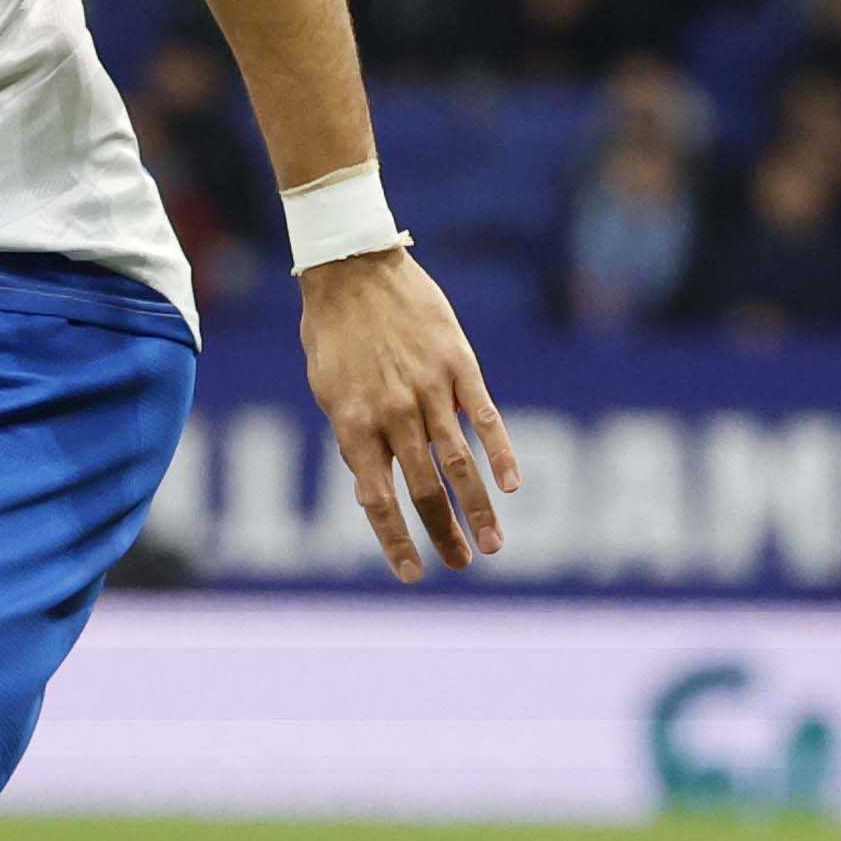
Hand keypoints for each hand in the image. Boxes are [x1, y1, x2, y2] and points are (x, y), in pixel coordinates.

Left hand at [299, 247, 518, 581]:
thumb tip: (374, 482)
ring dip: (478, 509)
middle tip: (463, 565)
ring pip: (459, 463)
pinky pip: (485, 418)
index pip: (376, 498)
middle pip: (423, 488)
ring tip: (494, 544)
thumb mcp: (327, 388)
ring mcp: (428, 389)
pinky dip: (501, 454)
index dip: (394, 540)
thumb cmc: (332, 330)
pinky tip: (513, 487)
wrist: (352, 267)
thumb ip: (355, 435)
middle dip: (443, 533)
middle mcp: (392, 413)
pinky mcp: (459, 366)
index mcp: (352, 423)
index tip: (411, 573)